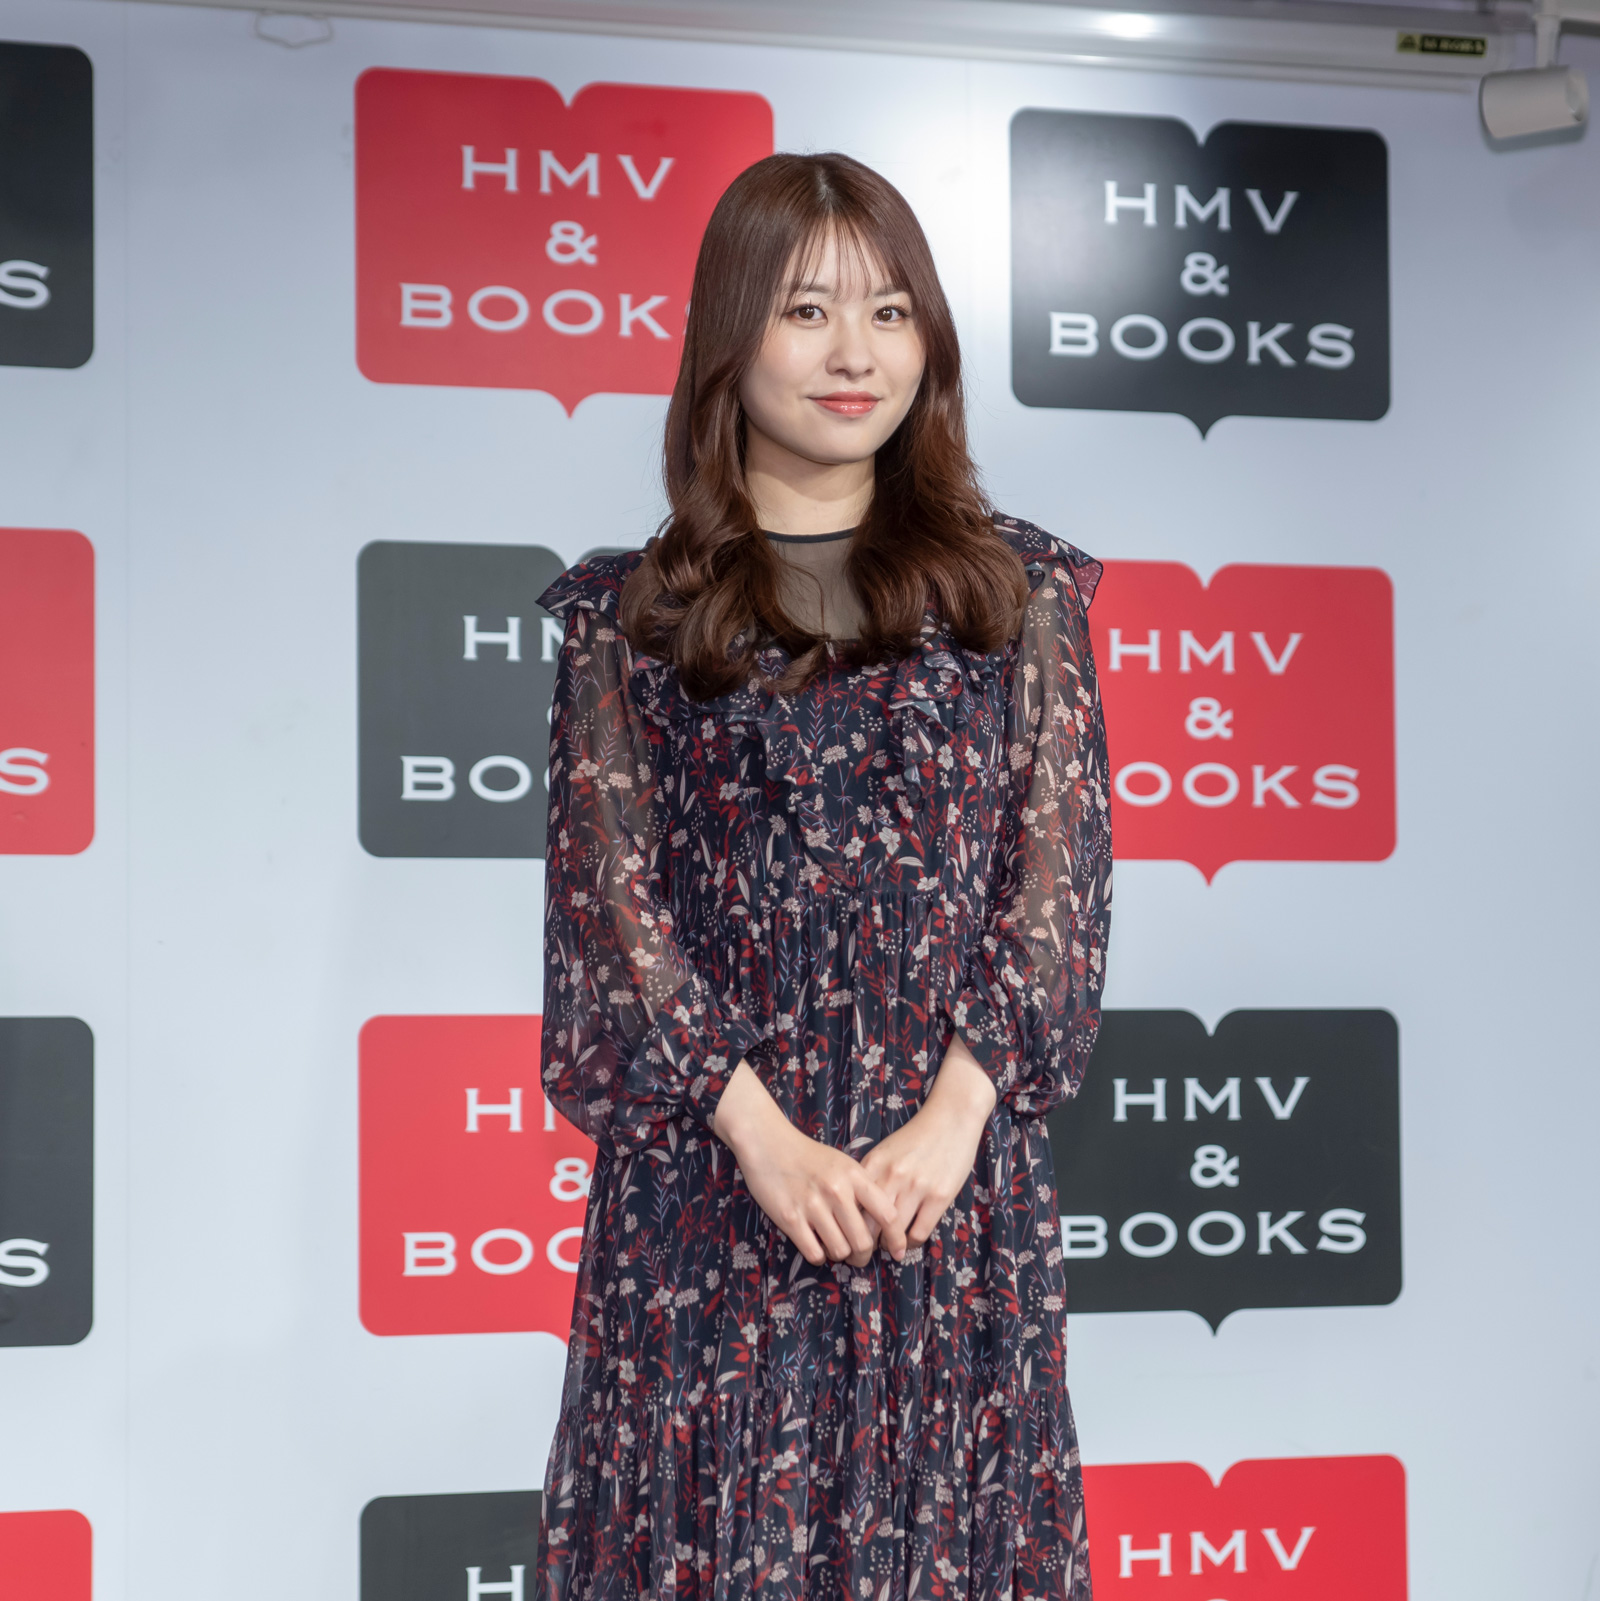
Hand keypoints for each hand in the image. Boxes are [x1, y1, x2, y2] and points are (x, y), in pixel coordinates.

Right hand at [711, 1060, 904, 1267]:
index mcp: (854, 1176)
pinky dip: (818, 1255)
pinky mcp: (790, 1218)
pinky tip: (816, 1245)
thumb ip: (861, 1188)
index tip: (897, 1251)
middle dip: (863, 1256)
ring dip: (839, 1256)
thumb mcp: (842, 1163)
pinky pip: (814, 1253)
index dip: (896, 1238)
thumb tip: (880, 1223)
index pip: (887, 1215)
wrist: (768, 1143)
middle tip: (858, 1256)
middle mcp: (837, 1191)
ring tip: (834, 1247)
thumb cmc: (808, 1155)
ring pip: (840, 1251)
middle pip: (863, 1242)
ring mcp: (812, 1206)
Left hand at [860, 1033, 996, 1261]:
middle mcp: (891, 1177)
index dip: (846, 1226)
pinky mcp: (939, 1196)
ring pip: (893, 1233)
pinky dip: (912, 1243)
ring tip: (890, 1251)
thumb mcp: (885, 1151)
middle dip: (863, 1245)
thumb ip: (870, 1175)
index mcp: (873, 1164)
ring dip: (890, 1247)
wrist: (951, 1118)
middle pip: (868, 1224)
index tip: (847, 1237)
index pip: (851, 1205)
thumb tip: (853, 1206)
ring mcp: (916, 1187)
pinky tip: (910, 1243)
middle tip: (862, 1256)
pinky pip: (919, 1232)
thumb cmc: (916, 1137)